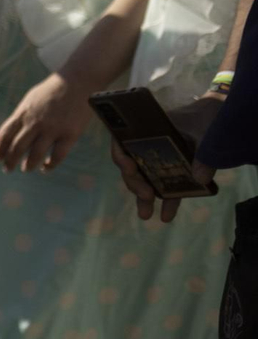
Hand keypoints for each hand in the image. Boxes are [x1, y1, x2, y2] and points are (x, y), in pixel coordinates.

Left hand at [0, 72, 93, 172]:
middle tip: (8, 169)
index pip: (5, 134)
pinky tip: (45, 167)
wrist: (77, 82)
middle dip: (10, 160)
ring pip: (35, 154)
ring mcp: (52, 129)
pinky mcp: (69, 134)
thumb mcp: (31, 99)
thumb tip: (13, 131)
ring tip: (25, 169)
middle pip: (17, 147)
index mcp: (23, 112)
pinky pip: (58, 156)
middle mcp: (34, 122)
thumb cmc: (53, 90)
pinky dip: (50, 165)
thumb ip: (22, 115)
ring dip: (28, 165)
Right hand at [111, 94, 220, 222]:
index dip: (121, 154)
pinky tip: (166, 217)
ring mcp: (158, 161)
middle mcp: (147, 145)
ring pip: (144, 179)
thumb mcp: (204, 132)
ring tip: (145, 215)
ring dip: (143, 197)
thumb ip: (203, 153)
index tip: (129, 166)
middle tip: (146, 195)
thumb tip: (199, 178)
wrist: (217, 122)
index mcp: (147, 129)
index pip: (123, 140)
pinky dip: (167, 202)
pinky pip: (166, 188)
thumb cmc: (205, 120)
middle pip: (131, 164)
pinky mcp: (173, 174)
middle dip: (135, 182)